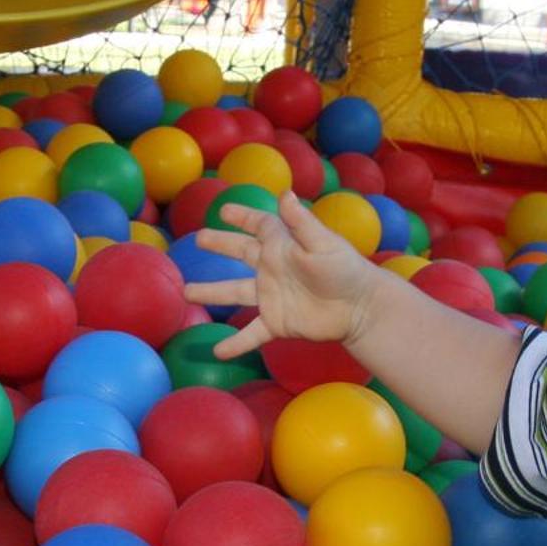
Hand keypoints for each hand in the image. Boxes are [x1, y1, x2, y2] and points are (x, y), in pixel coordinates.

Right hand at [187, 191, 382, 359]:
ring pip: (234, 293)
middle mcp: (273, 269)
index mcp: (282, 246)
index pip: (259, 225)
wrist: (360, 309)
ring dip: (211, 293)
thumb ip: (300, 222)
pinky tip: (218, 352)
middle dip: (221, 244)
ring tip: (186, 293)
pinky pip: (251, 333)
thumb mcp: (321, 243)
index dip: (243, 217)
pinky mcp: (276, 323)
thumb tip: (284, 193)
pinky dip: (235, 343)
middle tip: (198, 239)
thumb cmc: (344, 271)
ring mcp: (272, 297)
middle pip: (241, 253)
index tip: (224, 210)